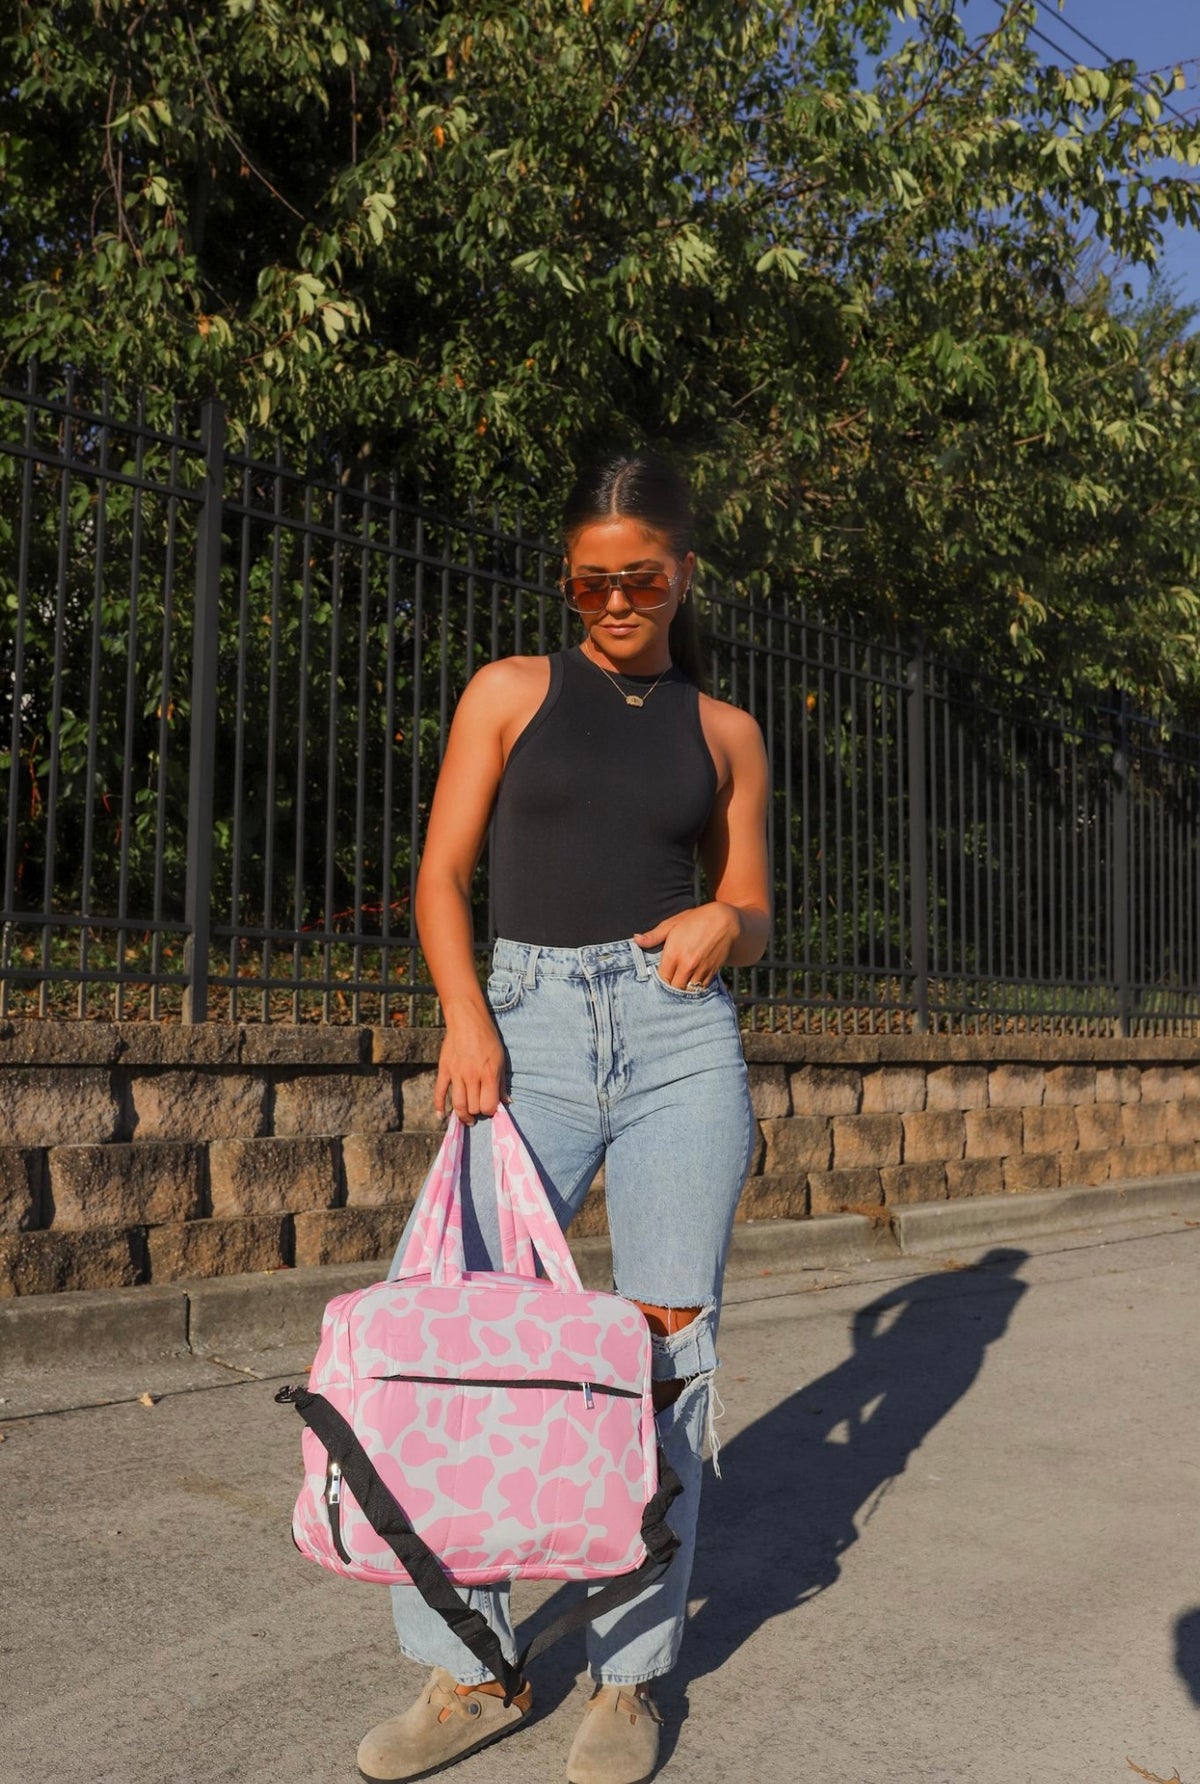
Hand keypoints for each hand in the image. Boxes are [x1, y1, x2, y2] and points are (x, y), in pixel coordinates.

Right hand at [434, 1006, 508, 1124]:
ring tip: (467, 1118)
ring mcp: (456, 1074)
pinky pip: (439, 1092)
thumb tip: (506, 1102)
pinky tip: (441, 1116)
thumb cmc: (488, 1039)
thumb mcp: (500, 1059)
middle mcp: (472, 1076)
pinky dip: (439, 1106)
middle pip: (473, 1107)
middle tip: (479, 1109)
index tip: (491, 1108)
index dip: (490, 1111)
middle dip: (477, 1112)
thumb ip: (502, 1083)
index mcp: (488, 1074)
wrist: (467, 1020)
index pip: (488, 1105)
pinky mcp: (444, 1069)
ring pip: (457, 1104)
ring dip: (462, 1115)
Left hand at [633, 902, 740, 989]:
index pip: (661, 978)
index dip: (658, 981)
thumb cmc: (696, 920)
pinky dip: (695, 989)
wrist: (726, 922)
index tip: (656, 979)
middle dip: (669, 989)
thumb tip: (636, 940)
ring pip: (687, 991)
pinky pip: (701, 989)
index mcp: (674, 953)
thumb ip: (654, 936)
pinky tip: (690, 984)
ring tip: (677, 987)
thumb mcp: (673, 924)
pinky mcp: (712, 973)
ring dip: (682, 990)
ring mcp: (700, 970)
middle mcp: (687, 965)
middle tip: (666, 986)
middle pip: (674, 988)